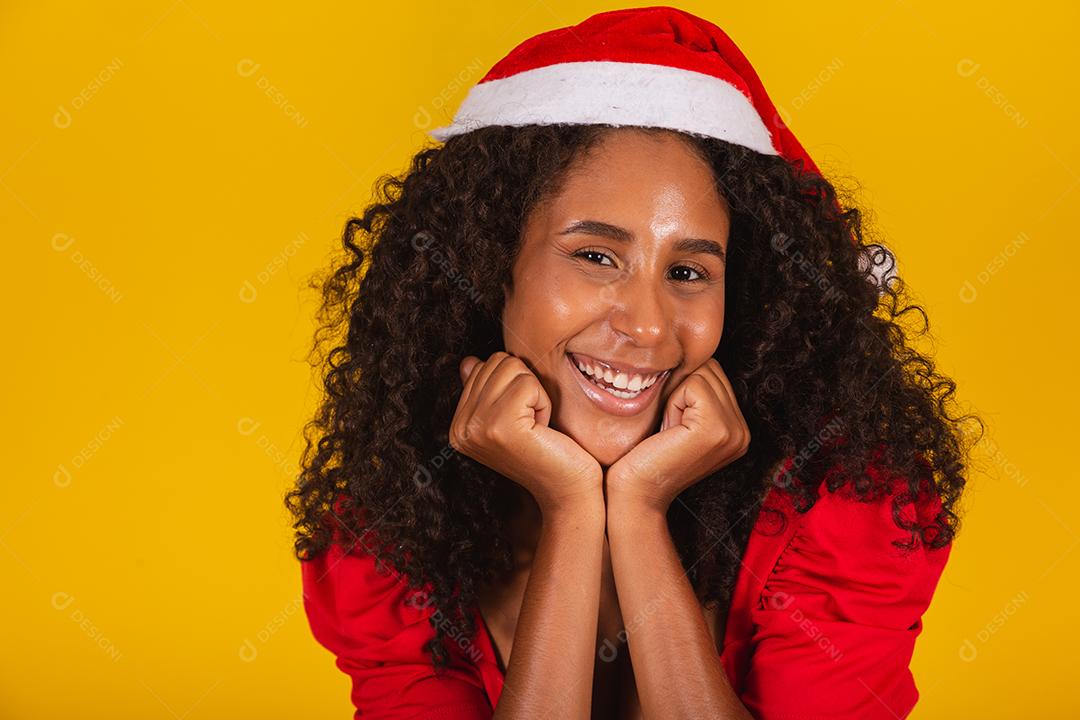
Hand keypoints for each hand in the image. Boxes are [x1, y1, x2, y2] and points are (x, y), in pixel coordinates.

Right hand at [451, 351, 602, 514]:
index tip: (520, 421)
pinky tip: (542, 430)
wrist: (567, 490)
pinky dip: (544, 402)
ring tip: (535, 426)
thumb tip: (469, 362)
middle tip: (531, 424)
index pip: (483, 366)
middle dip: (524, 386)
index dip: (514, 385)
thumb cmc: (546, 451)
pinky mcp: (500, 427)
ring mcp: (477, 428)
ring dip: (535, 394)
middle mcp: (460, 428)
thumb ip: (487, 390)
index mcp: (458, 425)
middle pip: (497, 362)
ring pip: (512, 368)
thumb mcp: (511, 417)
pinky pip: (528, 384)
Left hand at [606, 358, 749, 512]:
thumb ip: (692, 391)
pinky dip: (672, 401)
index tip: (670, 424)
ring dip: (675, 395)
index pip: (713, 373)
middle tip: (667, 428)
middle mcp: (743, 431)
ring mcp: (735, 431)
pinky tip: (667, 431)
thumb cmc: (644, 456)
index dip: (682, 387)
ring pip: (701, 373)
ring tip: (668, 430)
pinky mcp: (717, 429)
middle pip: (709, 368)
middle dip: (680, 388)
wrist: (634, 495)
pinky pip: (693, 384)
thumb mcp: (676, 419)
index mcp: (738, 429)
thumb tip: (683, 346)